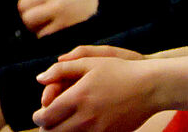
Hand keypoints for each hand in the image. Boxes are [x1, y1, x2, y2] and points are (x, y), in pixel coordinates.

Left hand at [19, 0, 106, 35]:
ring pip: (30, 20)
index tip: (36, 10)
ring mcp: (58, 8)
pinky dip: (45, 38)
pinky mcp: (66, 24)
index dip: (30, 2)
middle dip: (28, 16)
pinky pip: (44, 34)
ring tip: (43, 32)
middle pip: (24, 6)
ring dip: (34, 28)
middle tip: (37, 24)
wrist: (120, 1)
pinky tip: (53, 39)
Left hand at [33, 54, 158, 130]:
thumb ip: (60, 70)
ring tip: (57, 129)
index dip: (38, 118)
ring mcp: (101, 129)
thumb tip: (39, 78)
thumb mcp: (88, 62)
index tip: (37, 116)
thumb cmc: (119, 71)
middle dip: (46, 130)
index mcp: (78, 97)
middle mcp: (88, 116)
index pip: (48, 115)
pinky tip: (77, 130)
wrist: (151, 87)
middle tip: (43, 127)